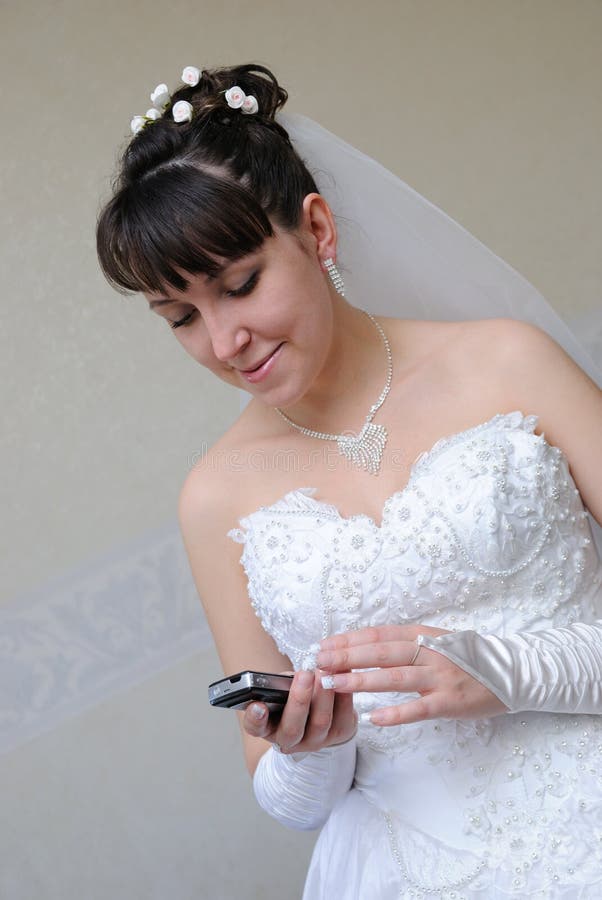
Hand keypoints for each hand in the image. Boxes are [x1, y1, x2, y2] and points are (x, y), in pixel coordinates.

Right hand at [242, 669, 357, 752]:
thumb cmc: (294, 696)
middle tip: (304, 674)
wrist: (319, 714)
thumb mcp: (281, 689)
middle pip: (292, 727)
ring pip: (320, 721)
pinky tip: (342, 674)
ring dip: (323, 694)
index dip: (255, 718)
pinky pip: (344, 715)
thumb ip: (282, 684)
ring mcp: (315, 741)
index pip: (256, 727)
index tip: (258, 705)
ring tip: (325, 671)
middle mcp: (290, 739)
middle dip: (299, 699)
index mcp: (268, 727)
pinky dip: (344, 694)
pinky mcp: (339, 734)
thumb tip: (294, 674)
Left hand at [316, 625, 508, 725]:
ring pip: (395, 677)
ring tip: (335, 683)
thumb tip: (364, 645)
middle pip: (381, 652)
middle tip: (319, 662)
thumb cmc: (466, 657)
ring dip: (362, 680)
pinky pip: (418, 709)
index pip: (379, 634)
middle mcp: (430, 652)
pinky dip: (396, 714)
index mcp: (423, 634)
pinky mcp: (450, 702)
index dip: (349, 639)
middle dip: (347, 656)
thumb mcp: (436, 640)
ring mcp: (440, 677)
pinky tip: (374, 719)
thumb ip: (406, 643)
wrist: (510, 671)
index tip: (323, 645)